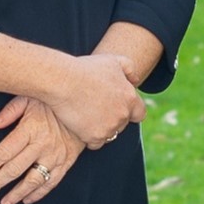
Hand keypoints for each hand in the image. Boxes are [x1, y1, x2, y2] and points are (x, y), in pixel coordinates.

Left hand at [0, 95, 81, 203]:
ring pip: (33, 180)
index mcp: (30, 129)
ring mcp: (55, 156)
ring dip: (16, 194)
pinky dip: (38, 194)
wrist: (85, 107)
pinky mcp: (66, 163)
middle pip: (15, 169)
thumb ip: (10, 111)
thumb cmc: (52, 103)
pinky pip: (51, 182)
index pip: (5, 151)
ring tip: (4, 203)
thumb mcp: (29, 98)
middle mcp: (42, 145)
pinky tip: (26, 200)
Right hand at [33, 49, 148, 150]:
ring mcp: (109, 128)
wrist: (63, 81)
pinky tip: (81, 125)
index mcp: (130, 98)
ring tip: (87, 115)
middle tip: (96, 107)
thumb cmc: (86, 68)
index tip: (117, 107)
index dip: (130, 111)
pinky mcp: (93, 137)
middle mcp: (122, 115)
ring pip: (109, 134)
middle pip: (122, 124)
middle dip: (113, 118)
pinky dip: (89, 137)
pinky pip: (95, 143)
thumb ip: (129, 68)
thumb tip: (135, 81)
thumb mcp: (112, 60)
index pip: (139, 113)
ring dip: (102, 128)